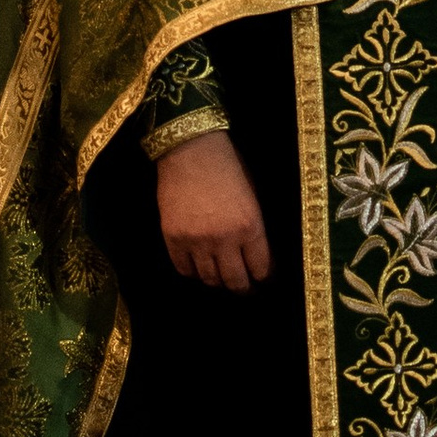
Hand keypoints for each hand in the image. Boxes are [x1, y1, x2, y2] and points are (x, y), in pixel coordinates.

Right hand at [157, 132, 272, 290]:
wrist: (191, 149)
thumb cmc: (227, 167)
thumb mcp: (253, 196)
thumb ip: (254, 227)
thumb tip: (256, 254)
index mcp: (250, 226)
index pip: (261, 268)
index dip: (263, 277)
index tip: (262, 279)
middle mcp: (225, 239)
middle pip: (235, 281)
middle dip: (243, 288)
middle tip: (244, 288)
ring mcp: (196, 241)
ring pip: (209, 279)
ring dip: (217, 281)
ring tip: (220, 277)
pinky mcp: (173, 239)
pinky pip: (184, 269)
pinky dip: (193, 272)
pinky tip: (198, 266)